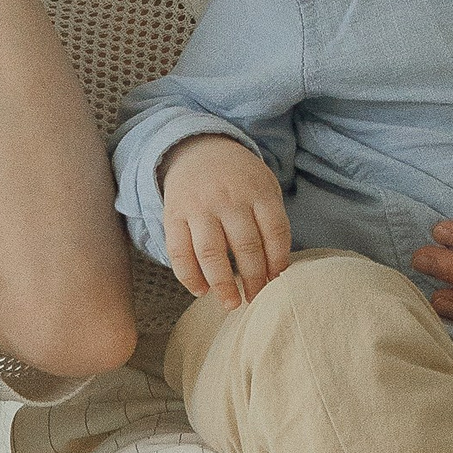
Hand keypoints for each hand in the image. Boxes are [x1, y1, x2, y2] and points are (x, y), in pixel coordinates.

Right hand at [160, 135, 293, 308]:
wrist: (197, 148)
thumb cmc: (238, 177)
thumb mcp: (264, 185)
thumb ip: (271, 219)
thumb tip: (276, 269)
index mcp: (257, 191)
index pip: (275, 232)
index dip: (278, 261)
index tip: (277, 281)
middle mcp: (228, 198)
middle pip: (245, 246)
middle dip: (254, 279)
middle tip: (256, 298)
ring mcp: (199, 207)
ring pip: (211, 252)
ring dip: (222, 284)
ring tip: (231, 304)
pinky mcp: (173, 215)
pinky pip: (179, 251)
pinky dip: (189, 275)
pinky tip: (201, 291)